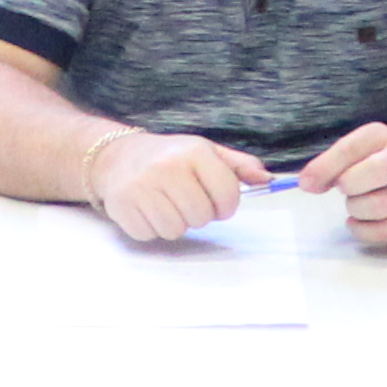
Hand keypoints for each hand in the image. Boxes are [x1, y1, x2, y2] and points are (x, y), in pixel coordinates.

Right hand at [85, 131, 268, 245]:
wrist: (117, 156)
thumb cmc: (170, 157)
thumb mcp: (205, 152)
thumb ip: (239, 166)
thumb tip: (268, 180)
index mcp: (194, 151)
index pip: (228, 194)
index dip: (226, 205)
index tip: (216, 201)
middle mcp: (167, 166)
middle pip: (202, 217)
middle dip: (199, 214)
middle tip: (186, 200)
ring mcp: (142, 186)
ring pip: (177, 230)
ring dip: (176, 223)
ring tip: (166, 204)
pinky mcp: (123, 205)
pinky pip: (151, 234)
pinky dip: (153, 228)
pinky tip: (148, 209)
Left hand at [310, 122, 386, 251]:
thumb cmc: (376, 159)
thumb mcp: (354, 150)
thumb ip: (327, 164)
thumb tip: (307, 184)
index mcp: (382, 138)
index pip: (349, 151)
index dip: (325, 169)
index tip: (307, 183)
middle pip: (360, 182)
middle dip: (347, 189)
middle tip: (349, 188)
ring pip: (373, 209)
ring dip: (356, 210)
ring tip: (360, 201)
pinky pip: (382, 233)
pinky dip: (363, 230)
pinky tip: (361, 220)